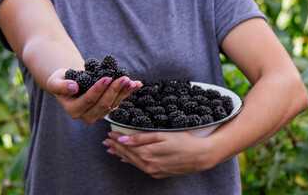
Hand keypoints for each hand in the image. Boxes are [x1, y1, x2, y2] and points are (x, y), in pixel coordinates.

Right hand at [46, 68, 142, 123]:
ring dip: (124, 92)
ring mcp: (99, 113)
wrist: (69, 82)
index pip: (88, 100)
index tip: (107, 77)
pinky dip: (128, 92)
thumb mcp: (55, 81)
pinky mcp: (108, 108)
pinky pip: (119, 100)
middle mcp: (87, 116)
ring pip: (114, 104)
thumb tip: (73, 87)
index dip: (98, 89)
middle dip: (115, 90)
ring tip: (132, 81)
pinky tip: (137, 84)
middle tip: (124, 78)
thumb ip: (61, 86)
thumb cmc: (61, 80)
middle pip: (103, 104)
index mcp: (74, 111)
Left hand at [104, 131, 218, 178]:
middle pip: (127, 154)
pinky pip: (141, 167)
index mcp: (147, 153)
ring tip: (112, 150)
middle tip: (106, 141)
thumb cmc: (184, 141)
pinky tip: (126, 160)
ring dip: (121, 155)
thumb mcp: (162, 135)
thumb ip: (141, 138)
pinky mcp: (159, 174)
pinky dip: (131, 162)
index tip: (109, 133)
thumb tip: (124, 139)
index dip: (117, 138)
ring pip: (133, 162)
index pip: (127, 145)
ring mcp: (153, 171)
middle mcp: (148, 165)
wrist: (201, 156)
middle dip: (116, 147)